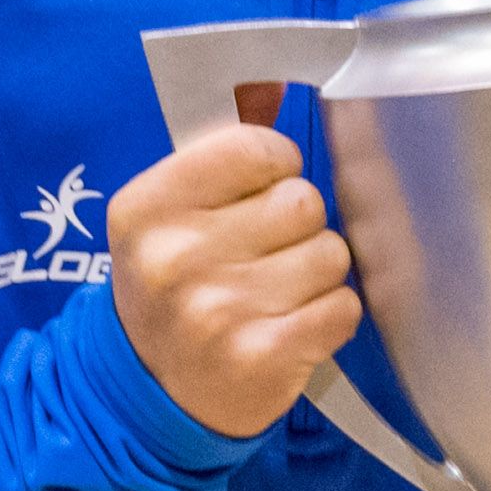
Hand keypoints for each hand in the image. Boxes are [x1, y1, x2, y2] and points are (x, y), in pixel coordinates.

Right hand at [111, 113, 360, 437]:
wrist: (148, 400)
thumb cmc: (171, 294)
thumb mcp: (164, 221)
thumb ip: (218, 161)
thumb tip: (272, 91)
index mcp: (147, 209)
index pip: (257, 149)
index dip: (275, 170)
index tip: (258, 197)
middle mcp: (175, 257)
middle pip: (303, 201)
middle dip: (298, 228)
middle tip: (264, 258)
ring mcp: (217, 310)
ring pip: (331, 254)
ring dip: (317, 275)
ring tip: (277, 296)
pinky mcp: (261, 357)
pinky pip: (343, 307)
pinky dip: (330, 317)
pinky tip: (294, 328)